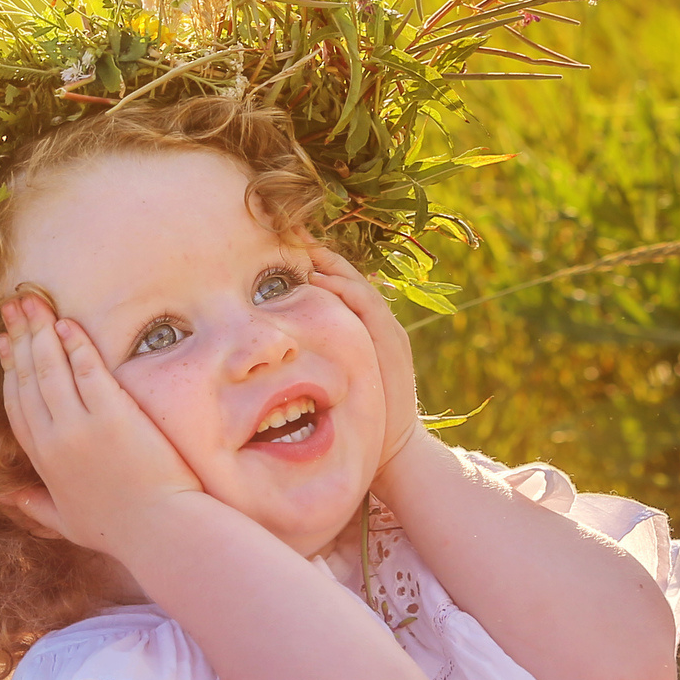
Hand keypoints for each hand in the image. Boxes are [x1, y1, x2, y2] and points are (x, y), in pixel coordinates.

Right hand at [0, 292, 201, 555]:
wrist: (159, 531)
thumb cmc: (119, 530)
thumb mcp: (65, 522)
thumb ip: (34, 506)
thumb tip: (7, 499)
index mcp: (42, 461)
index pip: (16, 404)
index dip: (10, 369)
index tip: (6, 343)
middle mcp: (54, 438)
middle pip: (29, 377)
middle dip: (21, 338)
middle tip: (14, 307)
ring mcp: (81, 425)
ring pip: (51, 367)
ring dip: (41, 331)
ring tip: (34, 303)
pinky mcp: (112, 415)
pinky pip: (88, 369)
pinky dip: (76, 344)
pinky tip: (69, 323)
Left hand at [302, 242, 427, 479]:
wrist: (394, 448)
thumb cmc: (362, 415)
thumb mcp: (340, 378)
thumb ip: (323, 354)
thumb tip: (285, 337)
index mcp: (365, 329)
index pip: (339, 287)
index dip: (316, 264)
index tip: (288, 243)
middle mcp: (379, 324)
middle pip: (348, 279)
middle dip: (322, 255)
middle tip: (293, 231)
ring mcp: (387, 331)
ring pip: (358, 288)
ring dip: (332, 266)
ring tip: (305, 247)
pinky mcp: (391, 343)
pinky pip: (366, 307)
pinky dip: (345, 290)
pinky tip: (322, 280)